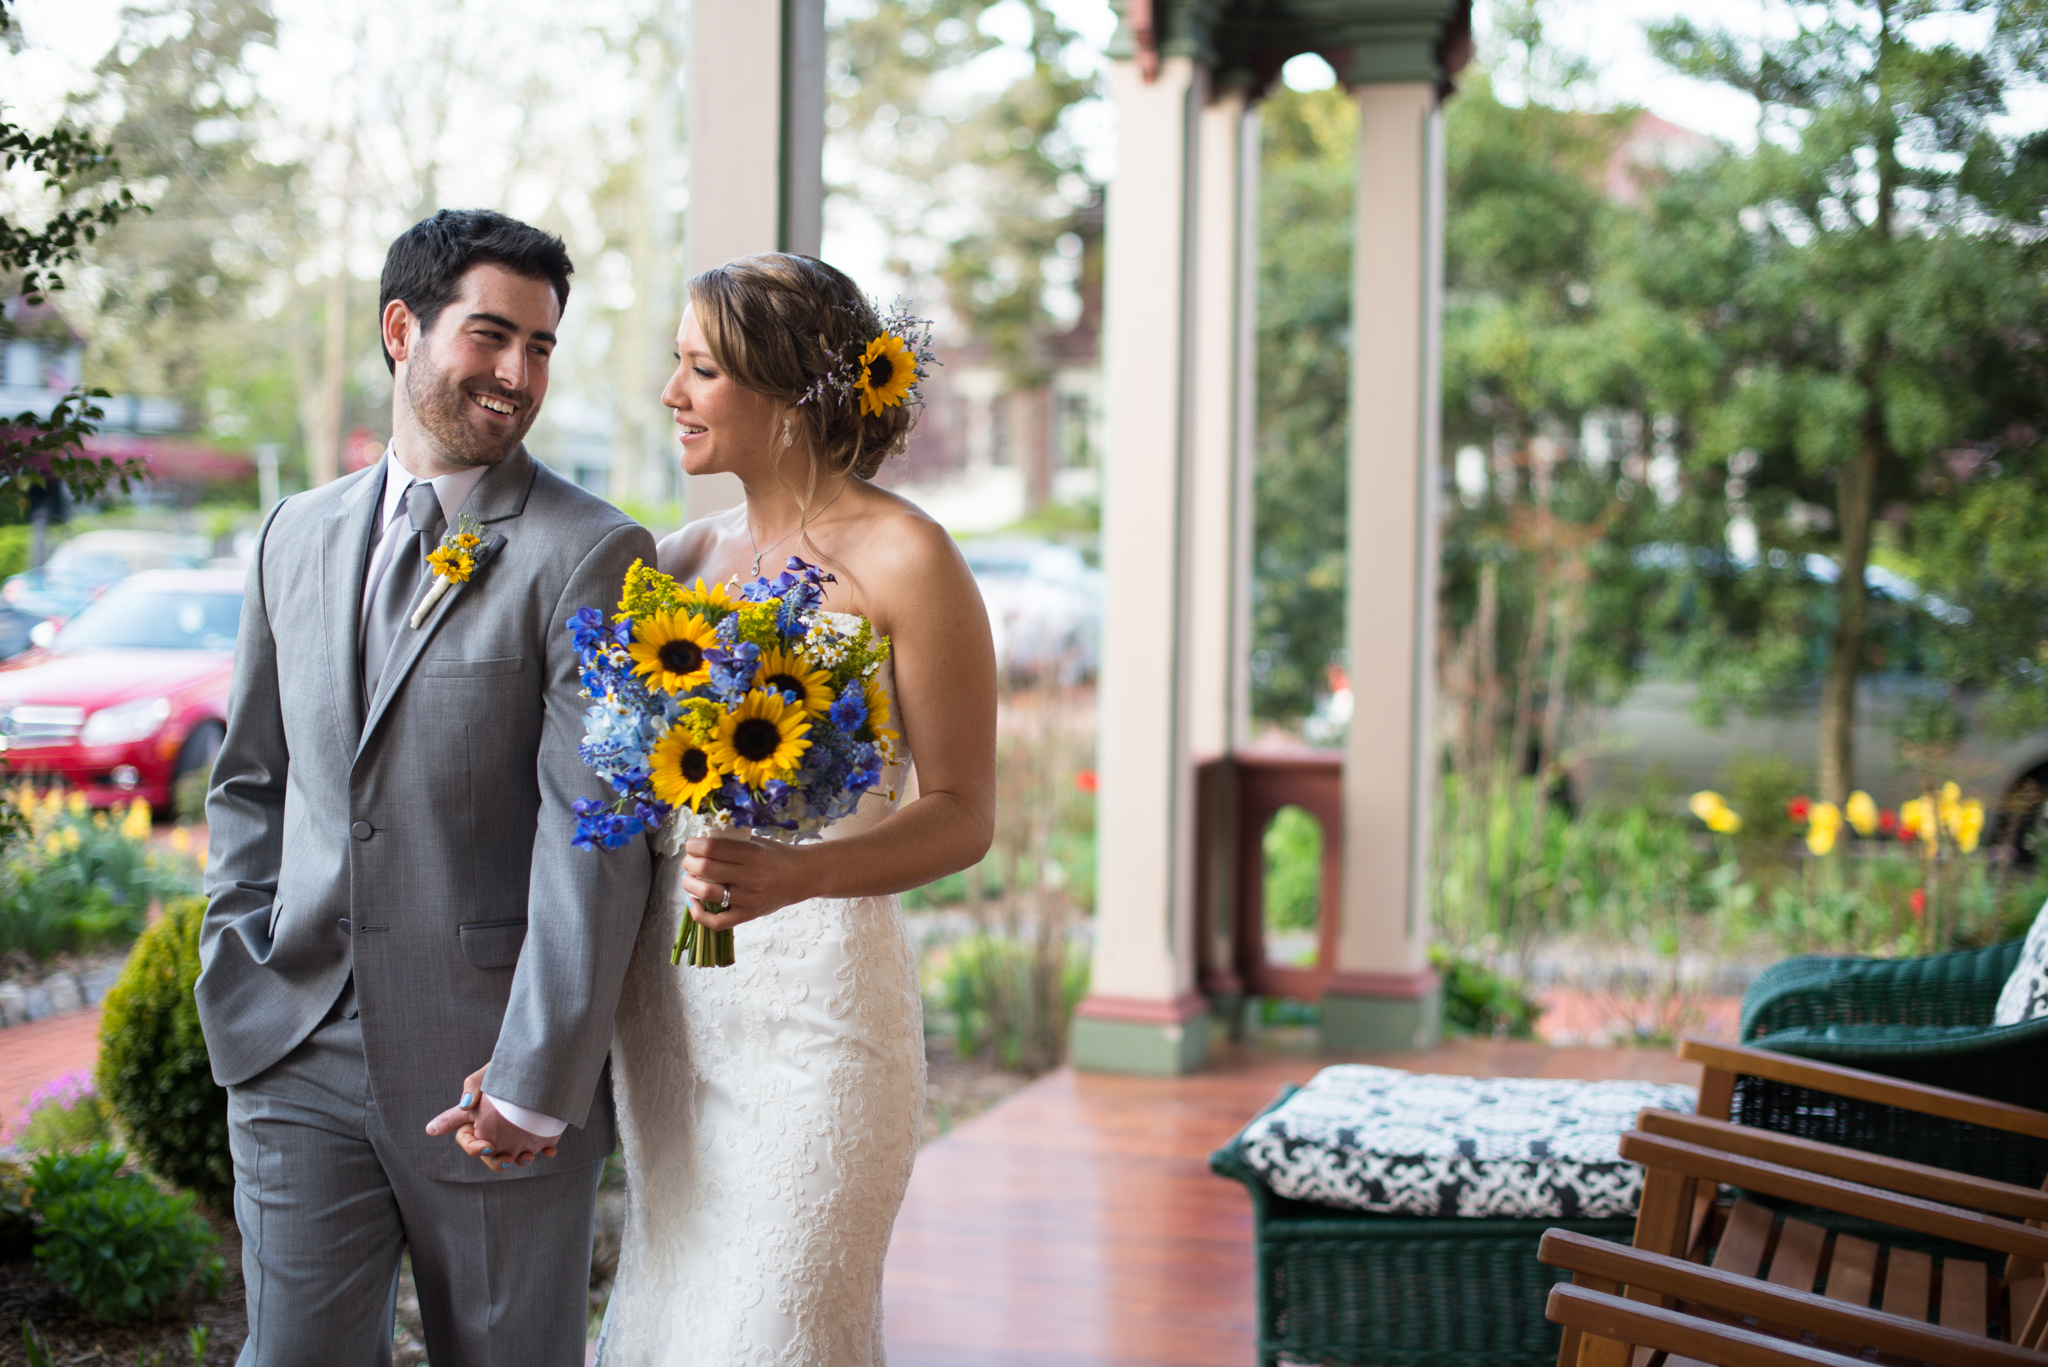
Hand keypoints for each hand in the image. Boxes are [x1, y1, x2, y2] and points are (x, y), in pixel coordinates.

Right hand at [424, 1064, 558, 1172]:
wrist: (540, 1065)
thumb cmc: (508, 1067)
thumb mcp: (489, 1072)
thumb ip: (472, 1086)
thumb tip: (465, 1105)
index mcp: (477, 1117)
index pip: (465, 1137)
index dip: (471, 1146)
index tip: (487, 1146)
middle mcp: (495, 1130)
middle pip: (488, 1155)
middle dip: (495, 1162)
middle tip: (507, 1159)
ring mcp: (517, 1134)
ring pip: (512, 1157)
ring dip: (518, 1161)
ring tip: (528, 1156)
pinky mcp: (538, 1132)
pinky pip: (541, 1148)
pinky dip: (545, 1152)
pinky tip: (549, 1151)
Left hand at [681, 833, 812, 930]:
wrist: (802, 876)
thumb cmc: (777, 856)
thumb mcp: (757, 841)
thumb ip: (731, 841)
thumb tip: (700, 840)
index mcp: (752, 854)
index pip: (712, 848)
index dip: (694, 845)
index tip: (691, 845)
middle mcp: (750, 877)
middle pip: (705, 869)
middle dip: (689, 863)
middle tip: (690, 860)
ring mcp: (748, 899)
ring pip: (707, 893)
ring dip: (690, 884)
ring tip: (691, 878)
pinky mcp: (748, 915)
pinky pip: (717, 922)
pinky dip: (699, 913)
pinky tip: (694, 902)